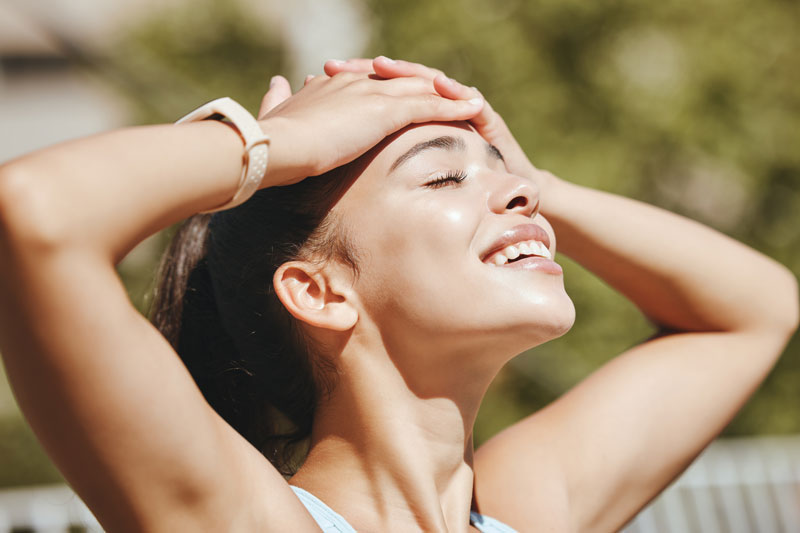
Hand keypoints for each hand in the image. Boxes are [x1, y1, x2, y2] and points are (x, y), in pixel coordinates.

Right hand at [253, 71, 484, 186]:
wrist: (277, 146)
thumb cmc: (273, 141)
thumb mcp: (277, 114)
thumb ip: (278, 100)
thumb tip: (275, 84)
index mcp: (334, 85)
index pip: (372, 84)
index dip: (393, 90)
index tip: (408, 100)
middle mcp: (358, 83)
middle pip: (402, 81)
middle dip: (426, 89)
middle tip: (450, 97)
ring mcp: (374, 95)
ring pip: (421, 89)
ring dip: (448, 95)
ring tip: (471, 102)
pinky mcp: (387, 112)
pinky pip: (429, 105)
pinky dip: (453, 106)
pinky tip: (473, 110)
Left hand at [324, 57, 557, 193]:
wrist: (505, 200)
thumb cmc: (457, 189)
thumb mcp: (413, 175)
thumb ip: (383, 160)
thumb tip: (337, 156)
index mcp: (416, 118)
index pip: (384, 89)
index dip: (354, 81)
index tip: (321, 76)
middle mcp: (438, 109)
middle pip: (404, 80)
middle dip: (374, 70)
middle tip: (342, 65)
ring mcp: (464, 110)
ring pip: (434, 84)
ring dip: (409, 74)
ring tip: (384, 67)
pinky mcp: (490, 121)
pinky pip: (471, 101)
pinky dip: (454, 93)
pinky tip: (437, 86)